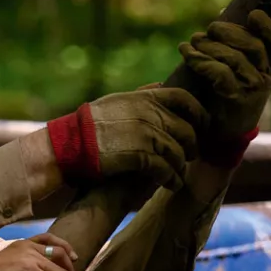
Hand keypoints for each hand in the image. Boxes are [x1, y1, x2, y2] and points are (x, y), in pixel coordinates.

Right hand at [47, 87, 208, 191]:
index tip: (202, 124)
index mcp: (144, 98)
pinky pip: (166, 169)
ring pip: (178, 151)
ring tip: (177, 176)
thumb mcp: (115, 101)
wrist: (68, 145)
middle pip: (185, 129)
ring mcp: (146, 135)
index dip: (198, 112)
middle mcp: (149, 114)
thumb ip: (140, 95)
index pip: (183, 98)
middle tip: (189, 156)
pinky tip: (171, 184)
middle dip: (191, 145)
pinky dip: (171, 179)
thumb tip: (158, 85)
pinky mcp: (140, 156)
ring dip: (180, 166)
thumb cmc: (86, 125)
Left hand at [178, 9, 270, 158]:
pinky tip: (187, 54)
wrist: (220, 140)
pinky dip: (200, 60)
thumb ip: (232, 51)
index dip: (268, 28)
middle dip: (229, 33)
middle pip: (253, 46)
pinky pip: (219, 73)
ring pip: (235, 58)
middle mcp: (266, 80)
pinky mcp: (234, 100)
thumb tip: (219, 19)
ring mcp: (252, 91)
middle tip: (209, 29)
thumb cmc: (225, 102)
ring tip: (193, 41)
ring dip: (210, 45)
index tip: (253, 15)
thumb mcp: (236, 77)